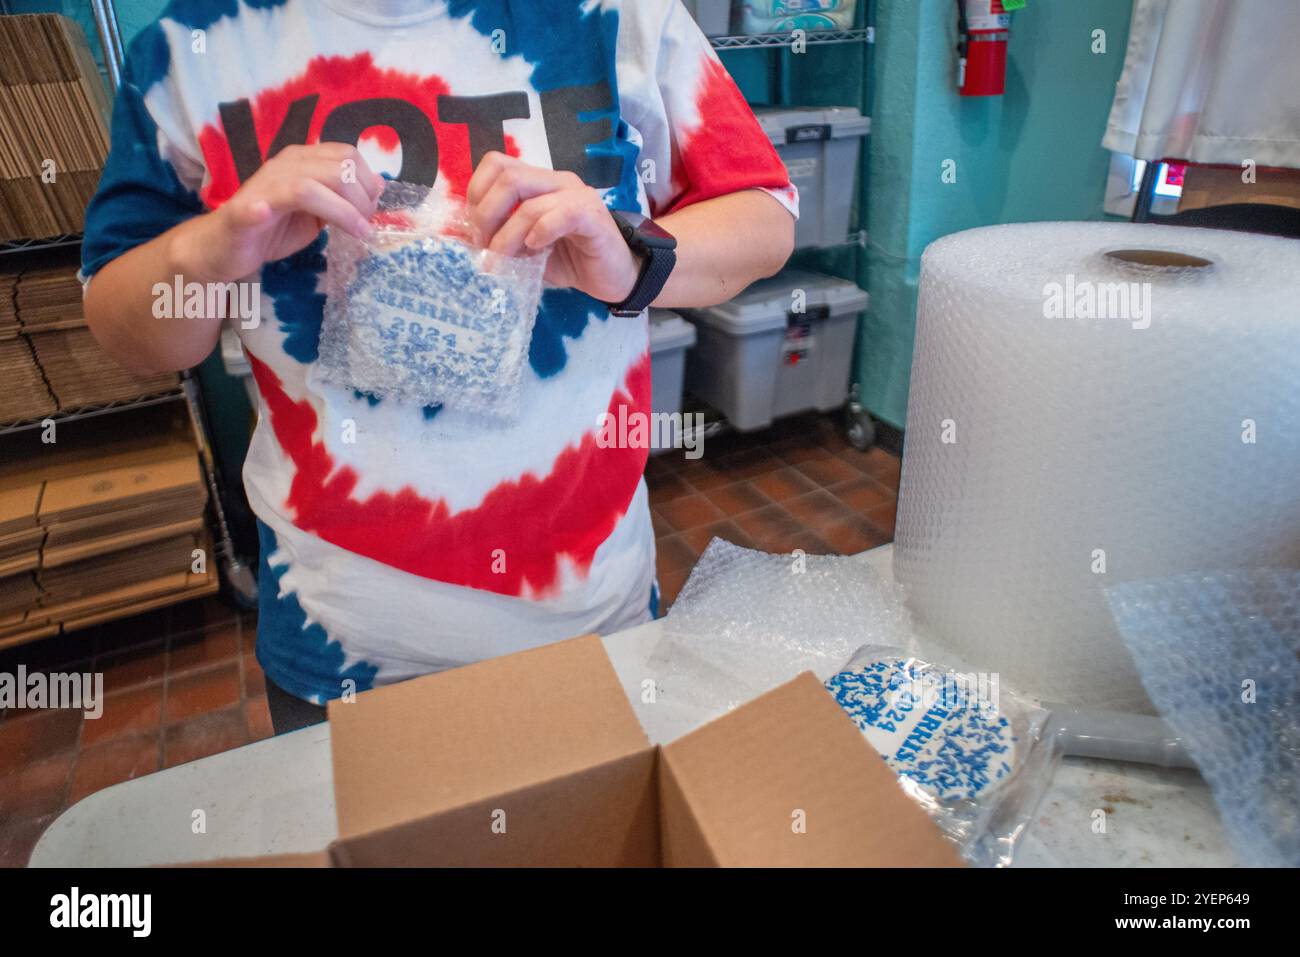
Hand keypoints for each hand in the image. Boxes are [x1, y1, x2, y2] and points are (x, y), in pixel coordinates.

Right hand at [173, 142, 383, 282]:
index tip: (372, 208)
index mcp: (303, 161)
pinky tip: (268, 214)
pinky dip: (263, 208)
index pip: (346, 154)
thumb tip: (378, 186)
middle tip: (366, 226)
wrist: (226, 246)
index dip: (367, 180)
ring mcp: (263, 187)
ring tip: (357, 232)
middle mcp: (284, 166)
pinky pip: (255, 206)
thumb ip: (343, 198)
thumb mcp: (318, 212)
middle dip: (361, 199)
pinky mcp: (243, 212)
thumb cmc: (274, 228)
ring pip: (308, 186)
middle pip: (336, 168)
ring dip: (342, 212)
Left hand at [466, 152, 640, 303]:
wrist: (614, 277)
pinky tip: (537, 250)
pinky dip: (540, 232)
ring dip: (508, 236)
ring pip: (528, 201)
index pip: (497, 163)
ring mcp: (577, 196)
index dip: (477, 192)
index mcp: (539, 183)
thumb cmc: (570, 261)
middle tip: (486, 248)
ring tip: (506, 259)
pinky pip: (561, 214)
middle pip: (508, 177)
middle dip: (486, 215)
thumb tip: (464, 240)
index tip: (476, 230)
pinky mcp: (593, 216)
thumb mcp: (527, 248)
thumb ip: (502, 237)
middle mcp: (556, 181)